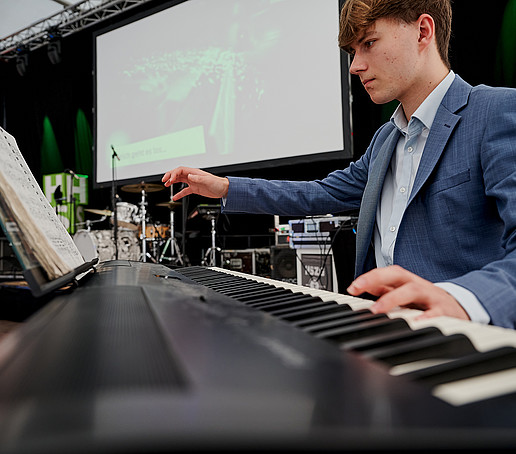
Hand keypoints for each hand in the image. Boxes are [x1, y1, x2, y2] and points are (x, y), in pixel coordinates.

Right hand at [162, 167, 228, 200]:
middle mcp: (192, 176)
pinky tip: (175, 197)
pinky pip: (184, 191)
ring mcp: (193, 183)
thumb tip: (189, 176)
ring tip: (166, 185)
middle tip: (164, 180)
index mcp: (194, 172)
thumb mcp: (207, 180)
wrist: (223, 190)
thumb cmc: (217, 183)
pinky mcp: (195, 189)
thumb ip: (198, 178)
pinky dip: (179, 194)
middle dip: (170, 176)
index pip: (180, 170)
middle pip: (178, 174)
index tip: (170, 179)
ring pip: (179, 181)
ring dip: (172, 182)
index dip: (173, 173)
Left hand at [347, 265, 469, 320]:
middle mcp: (417, 285)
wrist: (460, 308)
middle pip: (397, 274)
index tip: (352, 287)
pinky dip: (425, 317)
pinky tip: (415, 322)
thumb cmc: (426, 301)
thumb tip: (360, 287)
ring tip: (378, 308)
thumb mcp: (404, 293)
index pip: (385, 273)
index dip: (368, 277)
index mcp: (406, 281)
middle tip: (358, 288)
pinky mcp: (445, 311)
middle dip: (376, 278)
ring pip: (412, 290)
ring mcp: (431, 296)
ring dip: (393, 298)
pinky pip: (435, 312)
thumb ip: (384, 290)